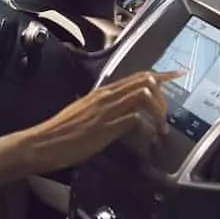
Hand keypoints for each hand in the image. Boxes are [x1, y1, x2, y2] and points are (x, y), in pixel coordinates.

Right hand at [19, 71, 182, 171]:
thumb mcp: (83, 114)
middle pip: (145, 81)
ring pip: (144, 95)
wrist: (42, 143)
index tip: (176, 75)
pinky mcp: (107, 127)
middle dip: (163, 95)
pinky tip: (149, 139)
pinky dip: (148, 128)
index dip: (160, 75)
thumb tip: (113, 113)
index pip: (136, 76)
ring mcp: (107, 110)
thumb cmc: (59, 133)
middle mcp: (106, 96)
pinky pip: (137, 119)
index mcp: (101, 92)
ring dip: (158, 112)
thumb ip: (99, 110)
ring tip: (160, 130)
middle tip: (169, 114)